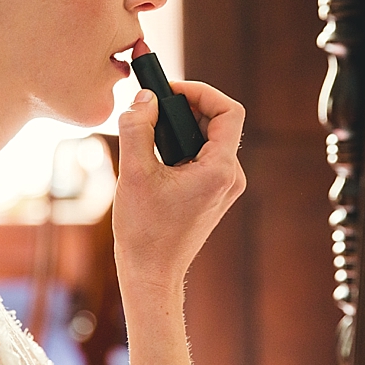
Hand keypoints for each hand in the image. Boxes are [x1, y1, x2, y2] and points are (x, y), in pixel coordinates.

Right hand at [113, 81, 245, 289]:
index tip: (170, 90)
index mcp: (220, 170)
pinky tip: (156, 154)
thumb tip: (144, 98)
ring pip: (210, 139)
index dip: (201, 91)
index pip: (229, 111)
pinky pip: (204, 157)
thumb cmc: (144, 231)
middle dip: (186, 107)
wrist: (151, 274)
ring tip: (150, 129)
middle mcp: (230, 177)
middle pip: (219, 122)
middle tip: (153, 106)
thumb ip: (137, 128)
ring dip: (182, 127)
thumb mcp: (134, 173)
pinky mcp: (213, 195)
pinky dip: (183, 146)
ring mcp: (224, 187)